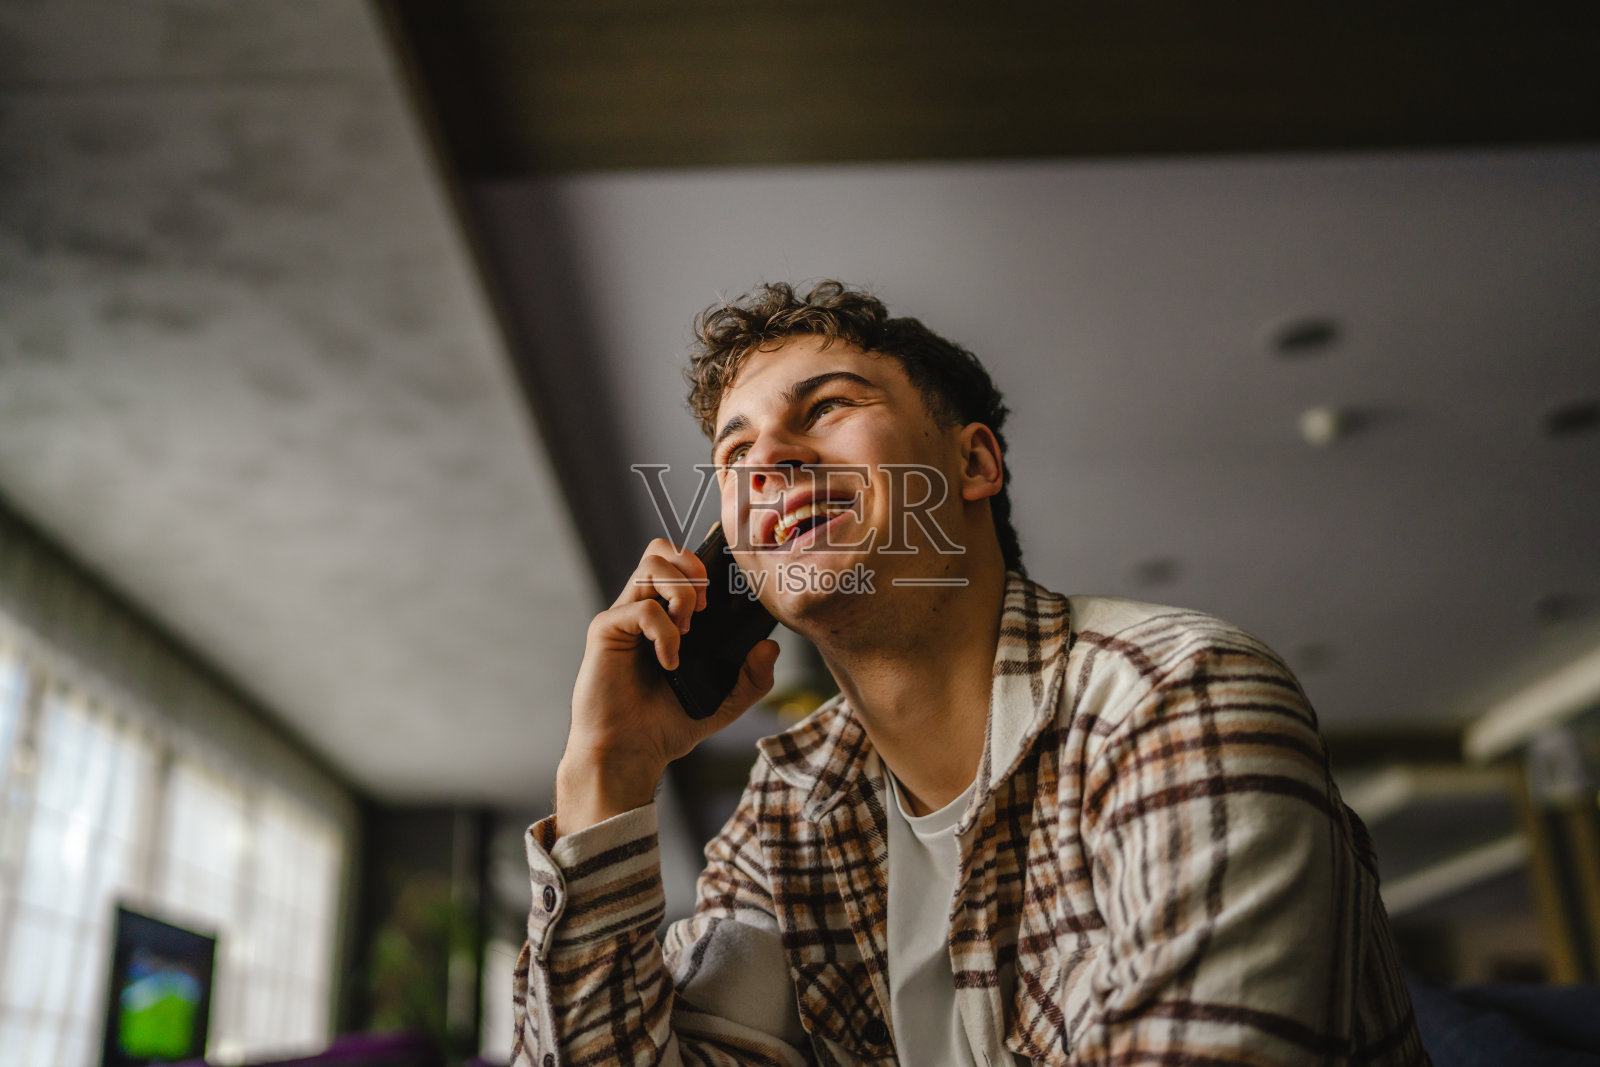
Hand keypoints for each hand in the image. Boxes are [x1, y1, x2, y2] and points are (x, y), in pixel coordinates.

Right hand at [555, 538, 780, 836]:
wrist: (632, 752)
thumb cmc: (669, 725)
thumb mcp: (727, 702)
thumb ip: (753, 677)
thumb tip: (769, 647)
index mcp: (667, 615)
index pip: (681, 563)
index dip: (705, 564)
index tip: (724, 595)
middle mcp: (643, 608)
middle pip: (661, 549)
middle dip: (692, 568)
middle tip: (704, 609)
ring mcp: (623, 616)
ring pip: (651, 565)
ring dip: (681, 592)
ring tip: (688, 631)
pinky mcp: (606, 631)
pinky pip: (640, 608)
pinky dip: (664, 632)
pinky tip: (669, 662)